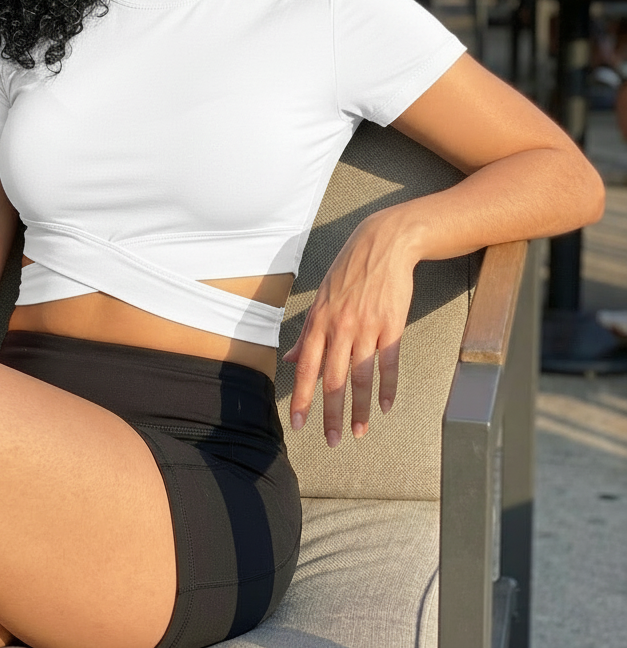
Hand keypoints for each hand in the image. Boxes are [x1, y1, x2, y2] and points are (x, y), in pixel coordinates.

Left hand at [283, 216, 415, 445]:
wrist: (382, 246)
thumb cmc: (348, 272)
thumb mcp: (321, 299)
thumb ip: (308, 332)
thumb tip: (293, 359)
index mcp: (319, 322)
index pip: (306, 368)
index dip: (302, 398)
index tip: (298, 424)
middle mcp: (340, 328)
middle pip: (334, 380)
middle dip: (330, 414)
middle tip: (330, 440)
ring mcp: (368, 328)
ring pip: (361, 377)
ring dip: (361, 409)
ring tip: (359, 432)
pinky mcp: (393, 326)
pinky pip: (389, 364)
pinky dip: (388, 388)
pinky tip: (386, 407)